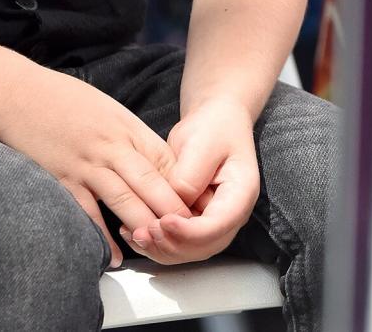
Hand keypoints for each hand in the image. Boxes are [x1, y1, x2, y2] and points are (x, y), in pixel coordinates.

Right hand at [0, 68, 191, 266]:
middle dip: (174, 215)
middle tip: (191, 237)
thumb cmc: (62, 98)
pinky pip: (88, 213)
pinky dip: (102, 236)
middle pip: (152, 186)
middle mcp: (111, 147)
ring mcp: (86, 164)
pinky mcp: (62, 179)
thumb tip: (156, 165)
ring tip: (159, 248)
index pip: (167, 163)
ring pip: (125, 202)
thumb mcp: (107, 108)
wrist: (17, 93)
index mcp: (126, 128)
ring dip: (145, 228)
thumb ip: (131, 136)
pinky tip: (114, 254)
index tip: (199, 211)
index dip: (185, 191)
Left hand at [120, 97, 258, 264]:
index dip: (190, 231)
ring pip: (188, 250)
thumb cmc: (213, 127)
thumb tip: (173, 203)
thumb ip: (189, 175)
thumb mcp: (203, 143)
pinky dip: (155, 242)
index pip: (218, 226)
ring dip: (161, 249)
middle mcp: (229, 216)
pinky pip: (177, 241)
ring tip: (135, 234)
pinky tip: (132, 232)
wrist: (214, 120)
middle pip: (203, 246)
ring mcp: (212, 221)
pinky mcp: (194, 220)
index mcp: (240, 195)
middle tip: (144, 232)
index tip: (164, 221)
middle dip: (172, 245)